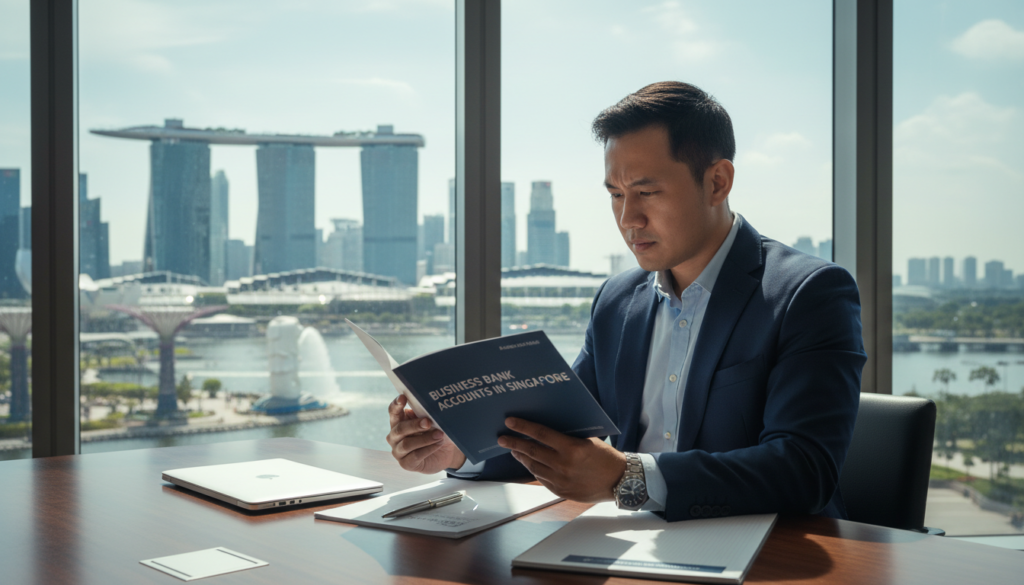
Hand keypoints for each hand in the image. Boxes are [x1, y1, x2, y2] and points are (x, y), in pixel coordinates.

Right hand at [386, 395, 465, 473]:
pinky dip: (428, 449)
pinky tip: (438, 444)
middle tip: (428, 422)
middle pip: (400, 428)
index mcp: (398, 422)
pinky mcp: (405, 464)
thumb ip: (425, 415)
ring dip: (425, 438)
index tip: (403, 397)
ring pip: (407, 444)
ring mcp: (398, 451)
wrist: (445, 453)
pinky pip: (415, 456)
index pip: (393, 412)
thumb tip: (429, 408)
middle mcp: (395, 436)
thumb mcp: (431, 421)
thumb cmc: (435, 432)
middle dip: (414, 425)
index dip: (397, 405)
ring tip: (439, 434)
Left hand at [498, 417, 625, 502]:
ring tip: (513, 450)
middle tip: (502, 438)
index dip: (523, 427)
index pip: (541, 434)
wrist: (619, 481)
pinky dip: (533, 469)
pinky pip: (541, 478)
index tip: (510, 422)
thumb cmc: (605, 456)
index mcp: (572, 448)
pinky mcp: (560, 491)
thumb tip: (545, 429)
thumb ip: (567, 436)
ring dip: (521, 457)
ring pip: (534, 466)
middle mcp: (564, 465)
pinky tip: (529, 463)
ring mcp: (561, 480)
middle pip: (532, 451)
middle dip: (514, 443)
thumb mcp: (588, 440)